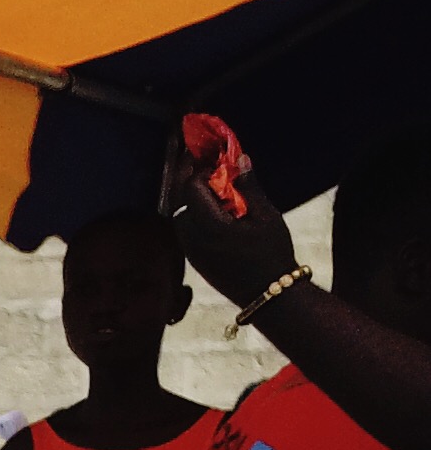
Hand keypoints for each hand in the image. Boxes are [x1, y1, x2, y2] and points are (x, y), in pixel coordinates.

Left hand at [162, 126, 297, 314]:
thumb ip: (249, 186)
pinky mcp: (194, 258)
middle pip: (178, 198)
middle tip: (197, 157)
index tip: (210, 155)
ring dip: (187, 192)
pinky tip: (207, 201)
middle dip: (186, 175)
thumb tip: (239, 158)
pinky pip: (184, 226)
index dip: (199, 168)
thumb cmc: (272, 254)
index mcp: (211, 226)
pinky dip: (191, 209)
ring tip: (203, 177)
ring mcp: (191, 250)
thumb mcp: (266, 216)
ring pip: (178, 212)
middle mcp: (194, 239)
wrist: (268, 294)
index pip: (192, 187)